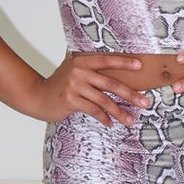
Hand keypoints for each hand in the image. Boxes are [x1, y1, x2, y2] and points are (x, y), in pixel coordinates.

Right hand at [27, 53, 151, 126]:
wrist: (38, 96)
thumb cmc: (60, 84)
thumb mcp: (73, 70)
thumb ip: (90, 69)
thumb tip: (117, 74)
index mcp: (82, 61)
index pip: (107, 60)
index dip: (124, 62)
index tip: (140, 66)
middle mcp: (79, 71)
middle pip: (111, 83)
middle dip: (130, 94)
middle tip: (145, 102)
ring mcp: (74, 86)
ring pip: (104, 100)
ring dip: (119, 112)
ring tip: (130, 120)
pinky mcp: (70, 100)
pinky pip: (93, 110)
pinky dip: (103, 118)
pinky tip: (110, 123)